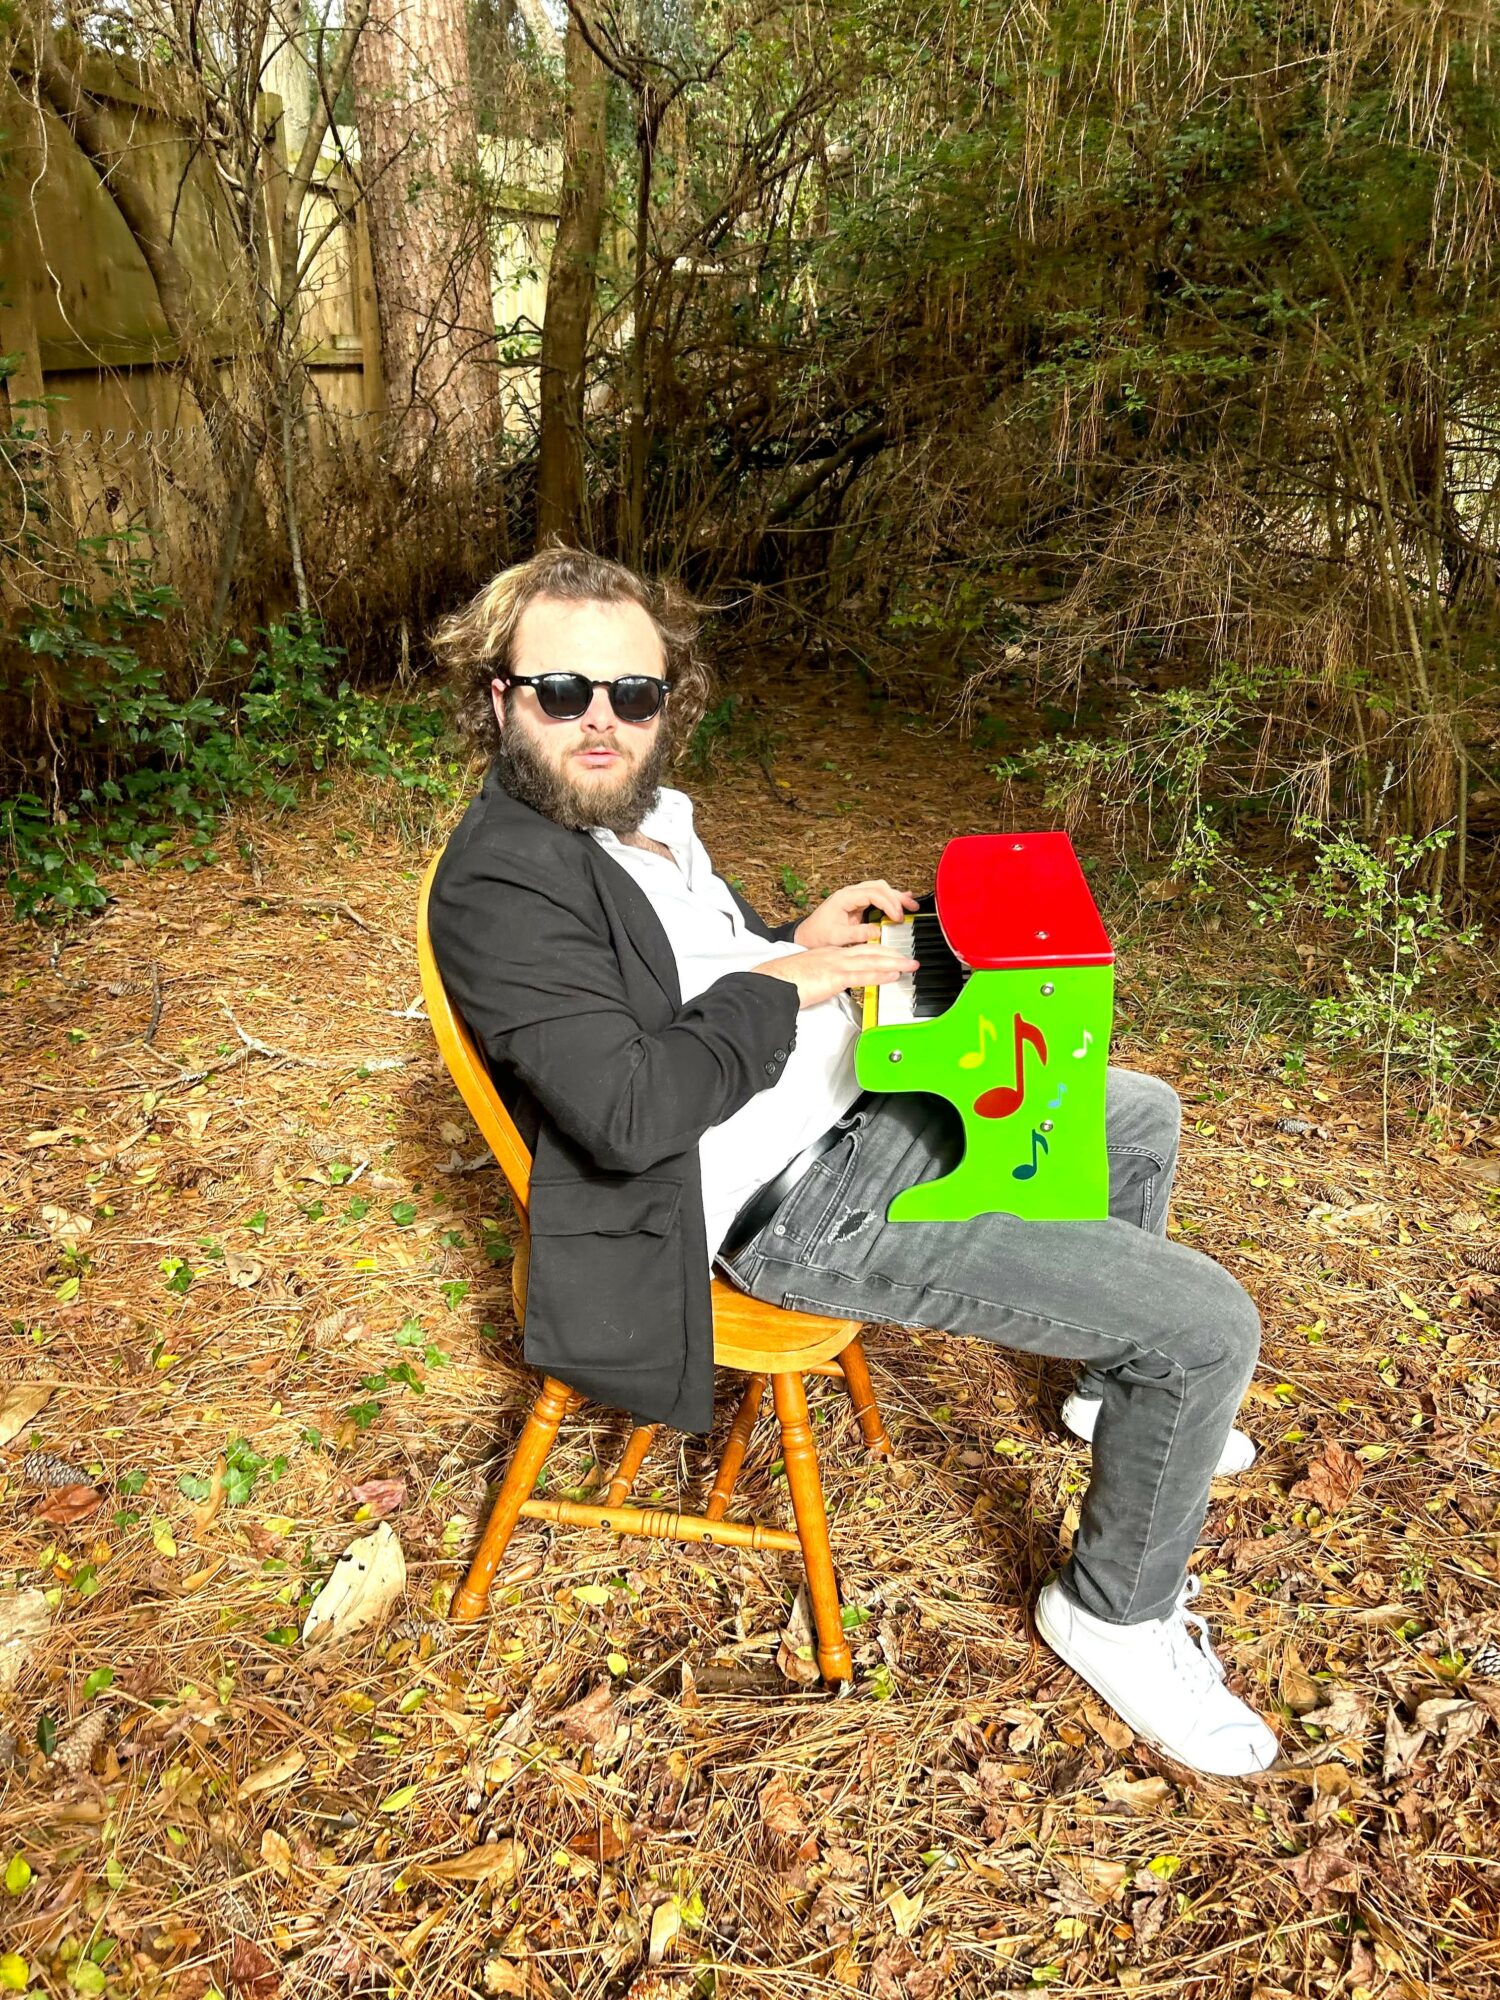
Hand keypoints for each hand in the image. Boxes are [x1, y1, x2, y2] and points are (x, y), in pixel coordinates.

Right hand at [752, 942, 917, 1010]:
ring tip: (910, 966)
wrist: (771, 981)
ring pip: (871, 960)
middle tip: (910, 959)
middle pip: (870, 951)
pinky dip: (880, 974)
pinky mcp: (834, 977)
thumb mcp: (808, 975)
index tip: (892, 955)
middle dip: (893, 955)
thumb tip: (830, 986)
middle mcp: (835, 955)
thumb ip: (822, 979)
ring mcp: (836, 965)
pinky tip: (893, 975)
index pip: (859, 950)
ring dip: (894, 963)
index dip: (879, 951)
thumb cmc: (783, 981)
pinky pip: (862, 975)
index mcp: (828, 954)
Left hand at [793, 879, 919, 948]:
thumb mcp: (837, 937)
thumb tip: (878, 931)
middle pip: (879, 887)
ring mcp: (854, 898)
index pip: (873, 893)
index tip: (897, 917)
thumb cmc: (818, 936)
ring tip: (911, 906)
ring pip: (880, 889)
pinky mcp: (858, 904)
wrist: (807, 936)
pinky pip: (877, 896)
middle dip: (897, 897)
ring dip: (896, 896)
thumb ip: (857, 934)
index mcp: (845, 898)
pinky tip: (904, 899)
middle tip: (909, 910)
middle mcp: (850, 894)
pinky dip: (891, 898)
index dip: (889, 904)